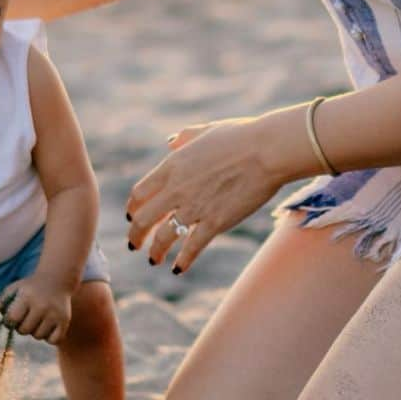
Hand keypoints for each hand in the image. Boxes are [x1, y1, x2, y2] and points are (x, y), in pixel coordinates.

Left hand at [0, 275, 72, 343]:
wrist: (56, 279)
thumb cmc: (30, 288)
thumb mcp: (14, 289)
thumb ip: (2, 303)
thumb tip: (4, 322)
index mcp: (27, 296)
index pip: (12, 318)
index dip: (9, 321)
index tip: (12, 318)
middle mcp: (41, 305)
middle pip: (23, 330)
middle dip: (22, 326)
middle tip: (27, 317)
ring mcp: (54, 314)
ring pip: (38, 336)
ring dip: (35, 331)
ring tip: (38, 319)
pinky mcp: (65, 321)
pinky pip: (53, 340)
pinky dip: (49, 337)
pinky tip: (48, 326)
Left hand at [125, 117, 281, 275]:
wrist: (267, 151)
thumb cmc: (241, 136)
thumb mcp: (206, 130)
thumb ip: (185, 137)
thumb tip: (171, 143)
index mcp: (172, 166)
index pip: (139, 194)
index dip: (133, 208)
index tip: (133, 217)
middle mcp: (177, 189)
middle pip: (144, 219)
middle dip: (136, 236)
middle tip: (134, 245)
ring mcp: (195, 208)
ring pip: (164, 238)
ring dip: (155, 252)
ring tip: (153, 260)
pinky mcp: (215, 223)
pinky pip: (192, 248)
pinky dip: (183, 261)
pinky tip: (178, 269)